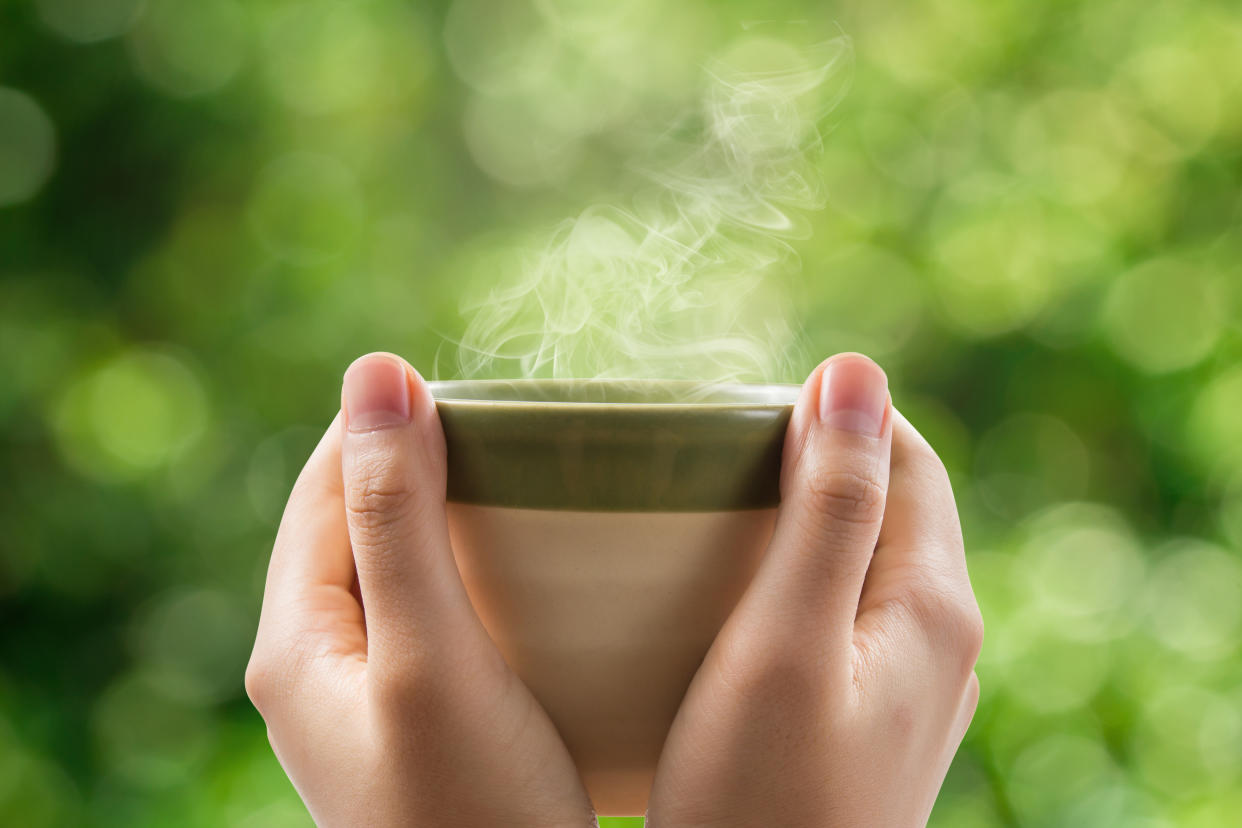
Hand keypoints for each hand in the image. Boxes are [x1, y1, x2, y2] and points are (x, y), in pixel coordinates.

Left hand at [245, 353, 594, 827]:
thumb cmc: (471, 809)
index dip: (391, 424)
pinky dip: (485, 578)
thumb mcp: (430, 654)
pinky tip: (541, 578)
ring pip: (408, 569)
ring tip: (539, 493)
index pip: (324, 484)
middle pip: (364, 522)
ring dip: (463, 520)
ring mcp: (374, 696)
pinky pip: (443, 617)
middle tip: (524, 439)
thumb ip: (397, 516)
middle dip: (433, 467)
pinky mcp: (425, 720)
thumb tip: (376, 371)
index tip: (481, 391)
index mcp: (295, 640)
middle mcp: (321, 664)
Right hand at [647, 354, 982, 826]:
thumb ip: (829, 507)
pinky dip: (789, 585)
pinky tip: (726, 605)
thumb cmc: (760, 801)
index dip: (834, 413)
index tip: (739, 408)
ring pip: (859, 565)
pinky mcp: (865, 725)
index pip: (907, 458)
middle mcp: (938, 644)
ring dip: (796, 523)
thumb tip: (855, 372)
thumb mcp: (785, 641)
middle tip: (709, 458)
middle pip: (887, 508)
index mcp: (934, 608)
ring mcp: (904, 690)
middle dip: (810, 463)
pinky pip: (838, 620)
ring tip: (708, 518)